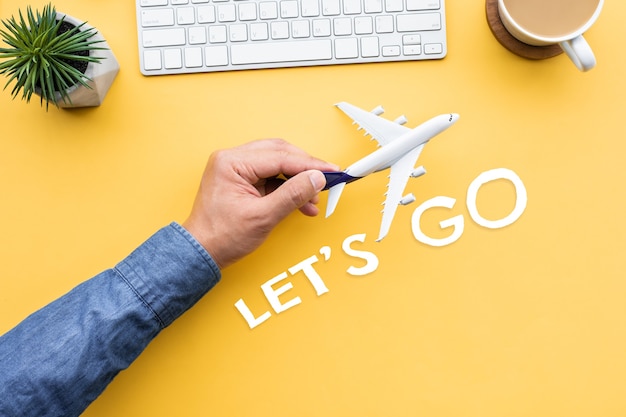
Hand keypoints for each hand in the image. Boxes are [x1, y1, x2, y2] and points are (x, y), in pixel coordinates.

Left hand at [182, 139, 338, 268]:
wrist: (201, 253)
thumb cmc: (222, 237)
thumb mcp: (263, 217)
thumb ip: (292, 195)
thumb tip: (316, 179)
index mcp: (232, 162)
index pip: (280, 157)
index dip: (309, 164)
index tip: (332, 171)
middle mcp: (232, 159)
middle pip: (279, 154)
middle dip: (305, 169)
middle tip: (327, 180)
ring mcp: (236, 169)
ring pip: (277, 164)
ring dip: (297, 180)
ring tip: (313, 200)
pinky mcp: (241, 180)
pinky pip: (270, 177)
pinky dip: (287, 188)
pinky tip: (301, 203)